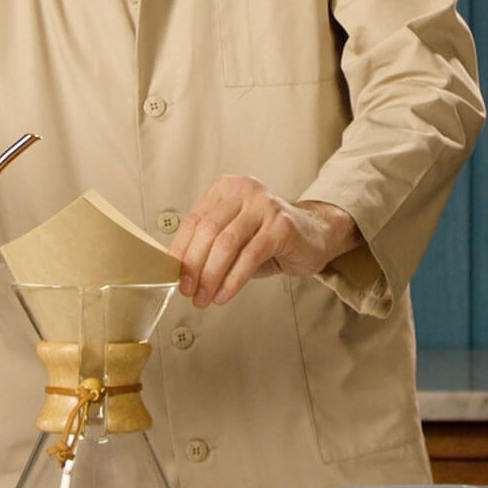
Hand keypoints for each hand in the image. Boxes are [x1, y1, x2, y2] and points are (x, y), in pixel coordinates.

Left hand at [168, 175, 363, 307]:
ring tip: (204, 298)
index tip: (173, 275)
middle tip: (188, 291)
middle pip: (208, 231)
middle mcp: (244, 191)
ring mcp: (265, 205)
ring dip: (211, 276)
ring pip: (227, 244)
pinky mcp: (282, 226)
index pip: (193, 220)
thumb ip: (209, 246)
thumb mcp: (234, 236)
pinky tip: (224, 295)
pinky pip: (250, 257)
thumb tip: (182, 273)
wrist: (314, 234)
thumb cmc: (268, 238)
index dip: (180, 250)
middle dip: (194, 266)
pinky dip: (233, 280)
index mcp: (226, 189)